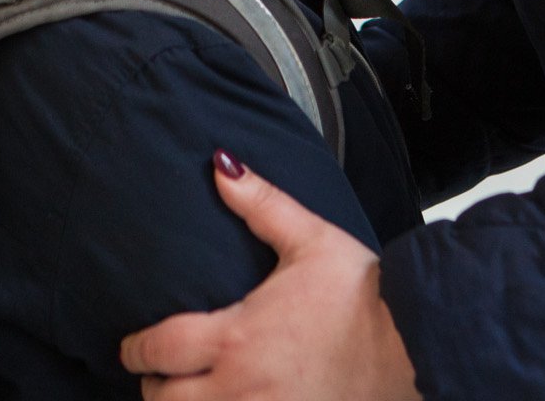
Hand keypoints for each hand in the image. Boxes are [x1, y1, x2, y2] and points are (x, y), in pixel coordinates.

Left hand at [120, 151, 422, 400]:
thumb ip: (260, 204)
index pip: (159, 349)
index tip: (133, 346)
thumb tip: (220, 166)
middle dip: (154, 388)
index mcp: (236, 336)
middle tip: (161, 374)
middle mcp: (240, 386)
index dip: (135, 349)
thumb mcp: (309, 240)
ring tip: (187, 397)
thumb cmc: (362, 293)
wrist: (412, 341)